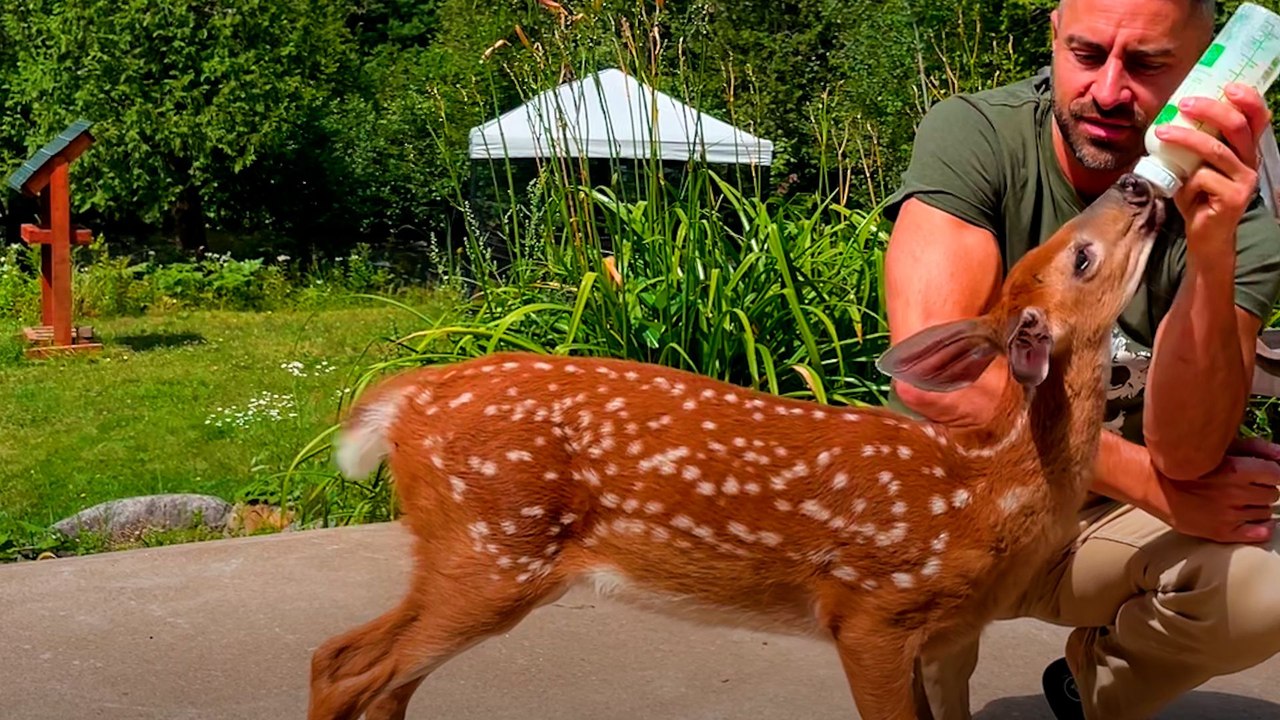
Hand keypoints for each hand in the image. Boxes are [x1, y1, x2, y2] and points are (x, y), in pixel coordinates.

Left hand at [1153, 82, 1272, 258]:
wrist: (1204, 235)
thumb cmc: (1198, 197)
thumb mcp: (1196, 165)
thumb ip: (1195, 145)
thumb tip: (1172, 116)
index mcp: (1246, 150)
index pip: (1257, 118)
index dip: (1248, 99)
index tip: (1227, 85)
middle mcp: (1251, 162)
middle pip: (1237, 126)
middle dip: (1210, 109)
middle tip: (1183, 103)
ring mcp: (1245, 180)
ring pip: (1215, 149)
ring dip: (1185, 138)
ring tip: (1161, 132)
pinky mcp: (1235, 197)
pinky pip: (1203, 178)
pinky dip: (1185, 181)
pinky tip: (1181, 190)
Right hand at [1156, 436, 1279, 543]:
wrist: (1155, 487)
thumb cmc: (1186, 466)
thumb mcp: (1219, 449)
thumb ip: (1255, 448)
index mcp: (1237, 470)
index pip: (1276, 474)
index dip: (1270, 473)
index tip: (1262, 474)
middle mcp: (1236, 493)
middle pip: (1272, 494)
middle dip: (1262, 490)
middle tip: (1247, 488)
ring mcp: (1230, 515)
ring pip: (1265, 512)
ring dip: (1258, 507)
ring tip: (1241, 502)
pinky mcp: (1222, 532)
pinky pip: (1258, 534)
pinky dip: (1261, 528)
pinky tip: (1253, 522)